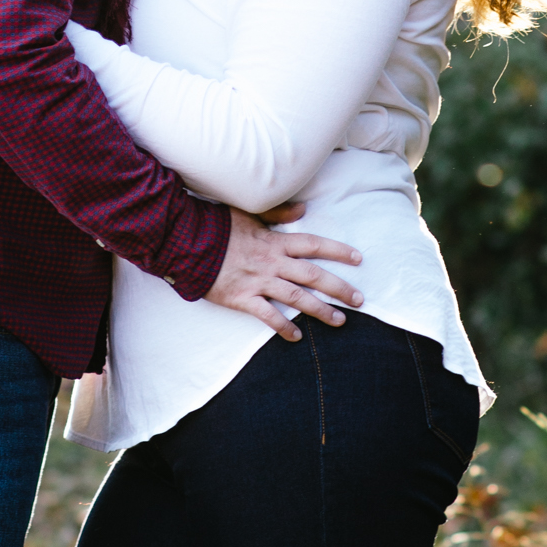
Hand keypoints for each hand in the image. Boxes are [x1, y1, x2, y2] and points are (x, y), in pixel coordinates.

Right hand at [207, 208, 362, 339]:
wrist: (186, 243)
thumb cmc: (217, 226)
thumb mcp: (248, 213)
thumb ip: (277, 214)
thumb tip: (303, 210)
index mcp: (275, 241)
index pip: (314, 244)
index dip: (338, 251)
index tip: (359, 259)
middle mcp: (272, 262)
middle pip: (313, 275)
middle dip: (339, 288)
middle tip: (360, 300)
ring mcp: (258, 281)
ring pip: (297, 298)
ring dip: (321, 310)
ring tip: (341, 321)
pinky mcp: (242, 298)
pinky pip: (267, 315)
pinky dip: (283, 327)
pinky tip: (297, 336)